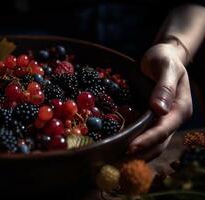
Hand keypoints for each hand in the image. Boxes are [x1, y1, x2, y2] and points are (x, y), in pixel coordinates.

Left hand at [128, 43, 192, 160]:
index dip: (148, 140)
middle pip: (159, 143)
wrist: (163, 57)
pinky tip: (118, 152)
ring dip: (137, 156)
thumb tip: (159, 109)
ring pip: (153, 145)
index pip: (164, 129)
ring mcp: (163, 122)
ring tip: (117, 164)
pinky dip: (135, 147)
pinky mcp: (152, 121)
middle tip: (118, 163)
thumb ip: (164, 86)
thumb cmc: (164, 59)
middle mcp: (173, 119)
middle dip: (141, 154)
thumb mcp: (165, 67)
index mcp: (180, 108)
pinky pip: (145, 138)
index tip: (131, 148)